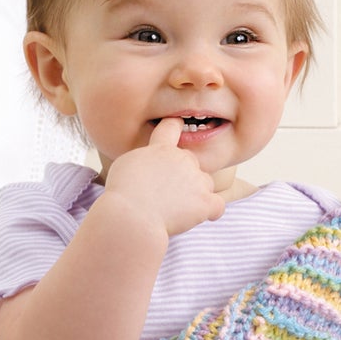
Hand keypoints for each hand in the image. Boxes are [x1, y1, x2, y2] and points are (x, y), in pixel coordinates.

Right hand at [102, 118, 225, 238]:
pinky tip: (203, 215)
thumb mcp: (125, 165)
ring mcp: (196, 180)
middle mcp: (182, 159)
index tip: (179, 123)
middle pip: (191, 161)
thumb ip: (144, 160)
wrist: (132, 216)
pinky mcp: (204, 202)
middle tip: (166, 192)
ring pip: (206, 183)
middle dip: (183, 174)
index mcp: (161, 149)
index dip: (175, 125)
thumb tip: (152, 167)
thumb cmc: (122, 193)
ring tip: (177, 208)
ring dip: (197, 193)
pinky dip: (211, 210)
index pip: (171, 127)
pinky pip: (217, 205)